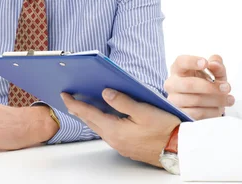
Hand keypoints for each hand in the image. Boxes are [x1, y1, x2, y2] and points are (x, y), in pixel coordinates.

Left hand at [62, 89, 179, 167]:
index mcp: (115, 130)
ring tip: (84, 105)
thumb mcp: (144, 111)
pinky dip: (101, 122)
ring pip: (99, 128)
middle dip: (79, 110)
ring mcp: (120, 145)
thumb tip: (105, 92)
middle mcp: (114, 139)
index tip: (64, 95)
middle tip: (70, 98)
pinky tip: (105, 115)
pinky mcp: (127, 146)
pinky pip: (108, 132)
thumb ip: (123, 101)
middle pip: (91, 122)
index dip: (75, 104)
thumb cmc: (164, 129)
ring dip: (90, 116)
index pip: (89, 114)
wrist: (177, 149)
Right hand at [164, 54, 233, 119]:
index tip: (205, 63)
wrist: (204, 102)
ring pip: (196, 100)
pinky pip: (198, 114)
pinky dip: (212, 111)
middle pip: (189, 84)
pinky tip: (220, 108)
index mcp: (178, 69)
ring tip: (229, 99)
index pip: (181, 62)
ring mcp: (174, 100)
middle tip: (227, 87)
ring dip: (216, 100)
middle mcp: (172, 84)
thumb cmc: (206, 82)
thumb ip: (216, 64)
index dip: (192, 62)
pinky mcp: (180, 115)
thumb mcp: (214, 71)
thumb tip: (215, 64)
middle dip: (211, 87)